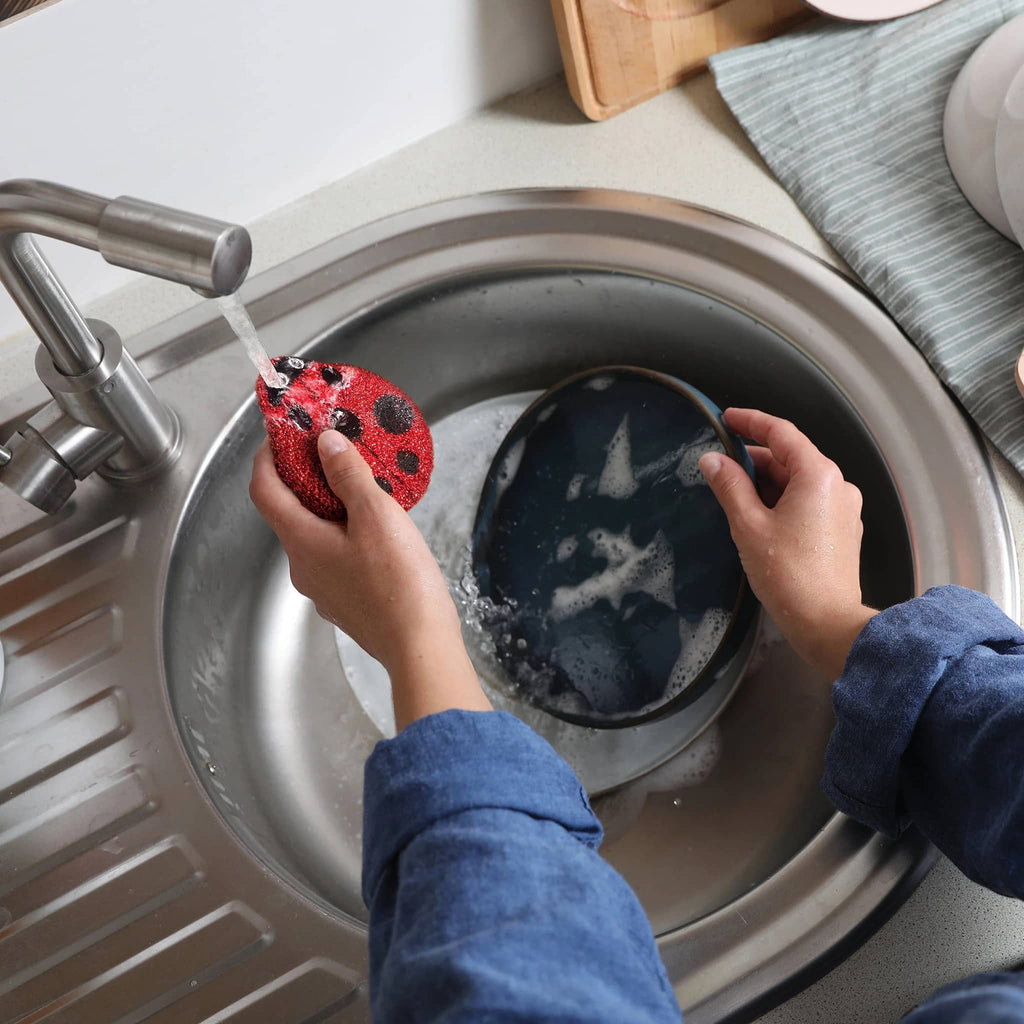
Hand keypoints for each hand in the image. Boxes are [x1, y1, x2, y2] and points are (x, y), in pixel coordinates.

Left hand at [250, 430, 490, 728]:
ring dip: (328, 509)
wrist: (420, 645)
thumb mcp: (377, 515)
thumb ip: (348, 475)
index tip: (281, 437)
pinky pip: (334, 558)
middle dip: (304, 480)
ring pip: (314, 537)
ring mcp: (323, 589)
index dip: (267, 458)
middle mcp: (303, 568)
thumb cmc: (399, 583)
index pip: (264, 490)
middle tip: (330, 455)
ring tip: (362, 489)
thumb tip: (325, 444)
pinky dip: (344, 535)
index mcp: (302, 541)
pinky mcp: (345, 603)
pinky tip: (376, 531)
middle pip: (288, 513)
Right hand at [699, 409, 874, 679]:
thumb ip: (729, 486)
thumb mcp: (748, 525)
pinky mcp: (842, 532)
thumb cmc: (788, 574)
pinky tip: (758, 517)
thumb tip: (712, 460)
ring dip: (766, 484)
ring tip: (733, 497)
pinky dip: (781, 501)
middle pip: (790, 458)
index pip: (782, 433)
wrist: (826, 623)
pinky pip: (808, 502)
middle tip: (719, 469)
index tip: (727, 419)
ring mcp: (844, 510)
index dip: (751, 422)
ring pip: (798, 482)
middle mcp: (838, 486)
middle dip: (754, 460)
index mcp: (818, 475)